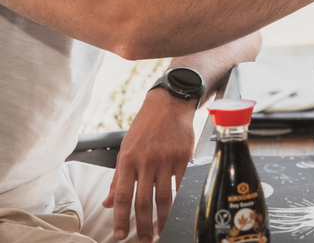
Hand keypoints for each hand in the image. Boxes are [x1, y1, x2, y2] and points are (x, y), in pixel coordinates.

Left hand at [104, 89, 195, 242]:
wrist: (169, 104)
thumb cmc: (146, 127)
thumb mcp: (126, 149)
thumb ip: (119, 178)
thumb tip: (109, 203)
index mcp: (128, 160)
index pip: (123, 196)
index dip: (121, 219)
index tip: (120, 235)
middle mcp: (146, 160)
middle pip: (144, 201)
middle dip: (143, 225)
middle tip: (144, 241)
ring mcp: (166, 158)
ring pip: (164, 196)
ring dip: (163, 218)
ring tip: (161, 232)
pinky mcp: (184, 156)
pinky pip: (181, 183)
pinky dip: (179, 199)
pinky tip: (178, 210)